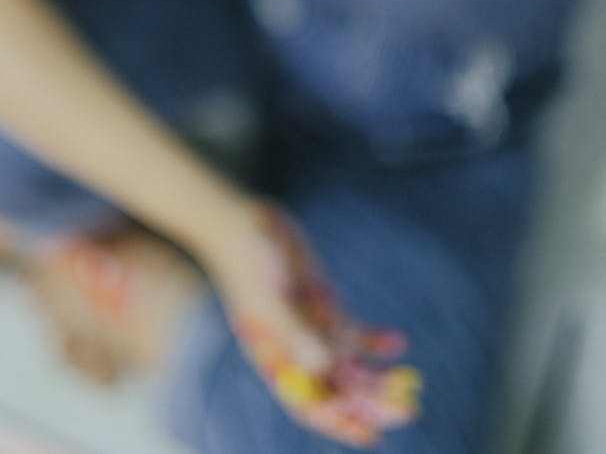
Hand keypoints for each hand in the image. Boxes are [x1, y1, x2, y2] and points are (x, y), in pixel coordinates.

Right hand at [200, 199, 421, 446]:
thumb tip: (324, 366)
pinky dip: (375, 340)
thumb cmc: (248, 262)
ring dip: (379, 379)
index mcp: (276, 360)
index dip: (338, 422)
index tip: (370, 435)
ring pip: (349, 365)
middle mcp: (296, 351)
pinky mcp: (323, 306)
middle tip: (408, 411)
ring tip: (413, 387)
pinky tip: (399, 343)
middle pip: (337, 389)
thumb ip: (294, 332)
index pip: (308, 404)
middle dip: (371, 404)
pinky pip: (352, 332)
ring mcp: (312, 329)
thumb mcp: (270, 297)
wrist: (245, 226)